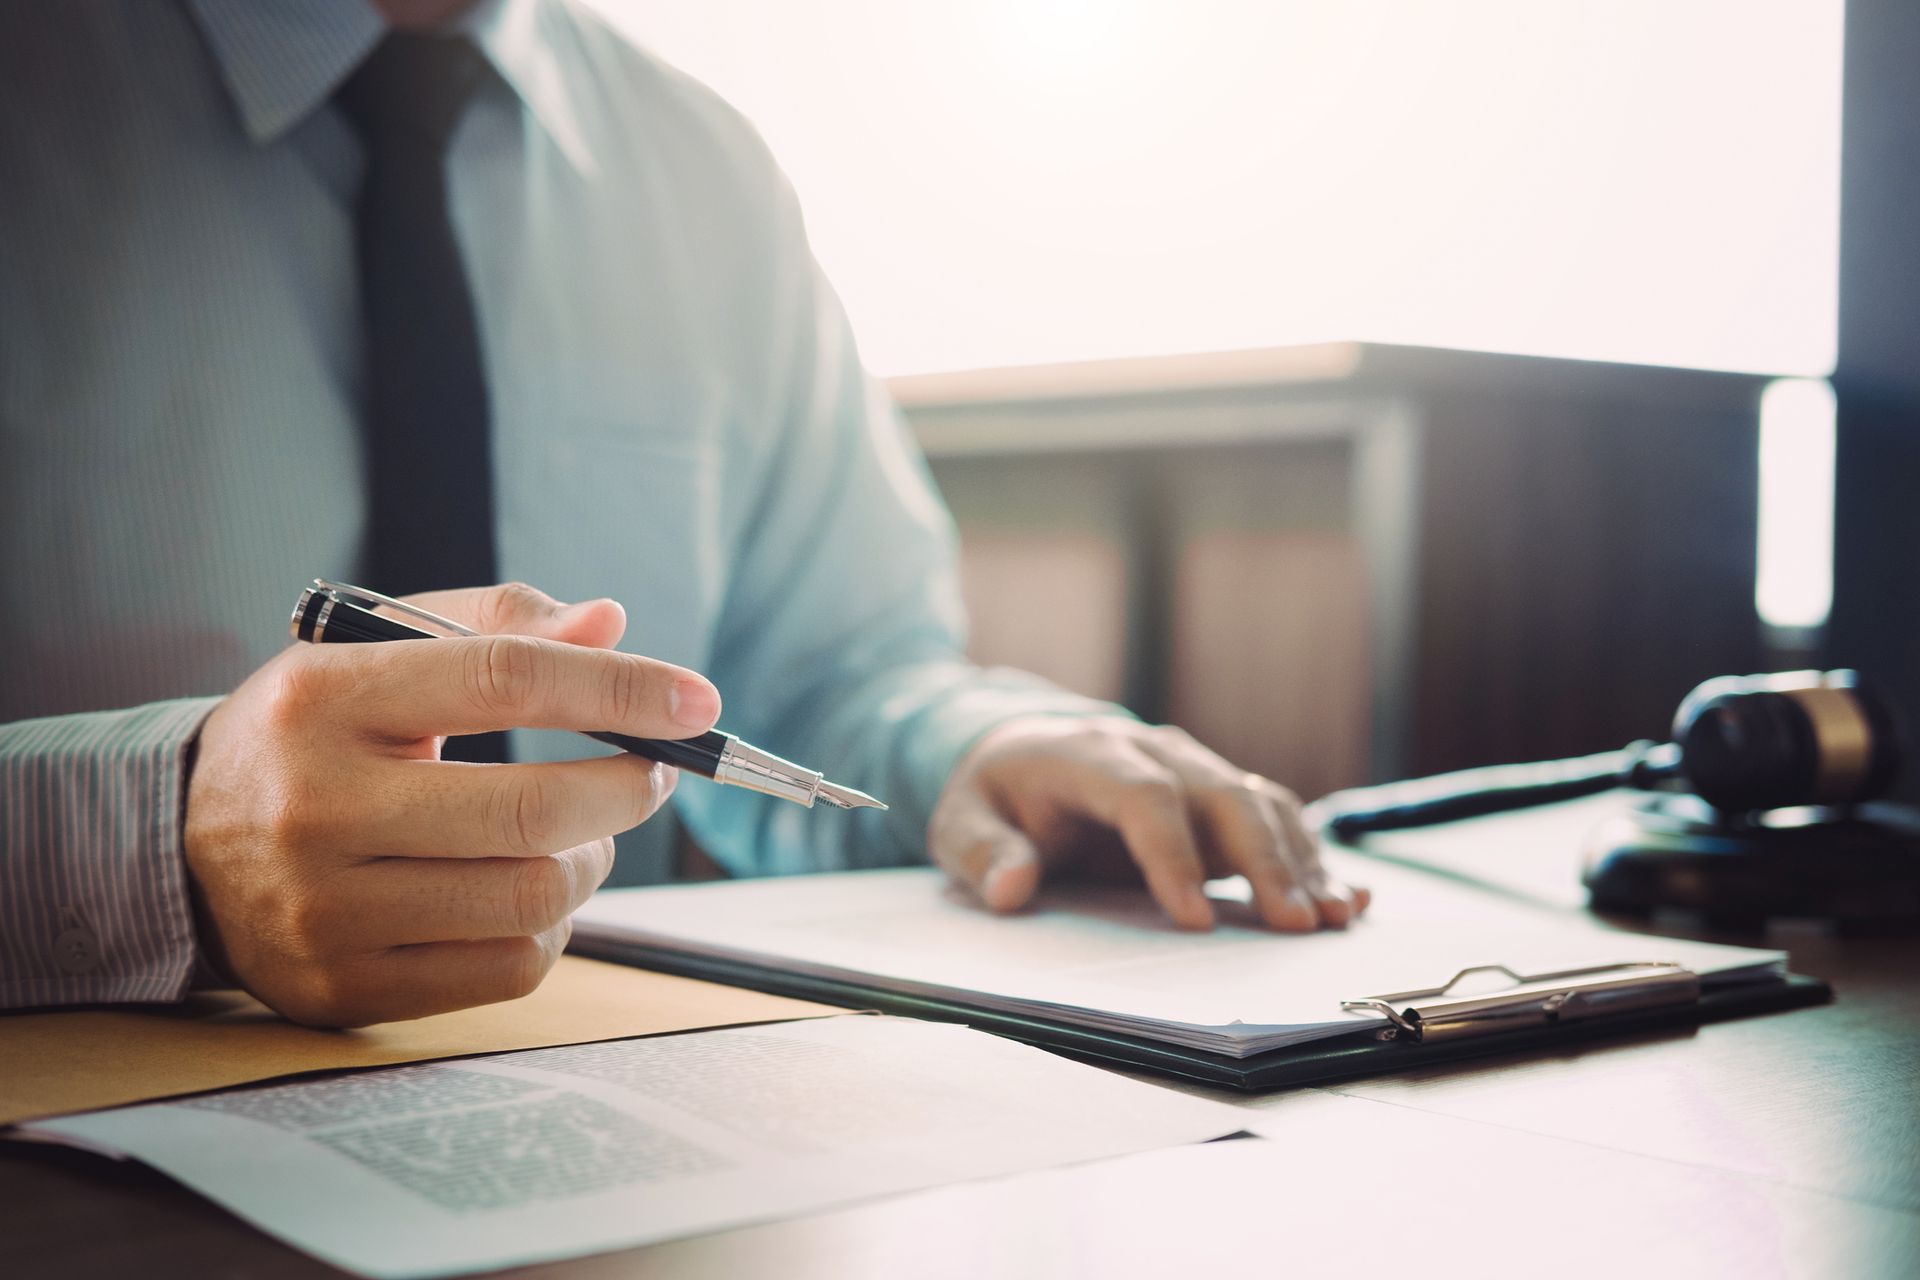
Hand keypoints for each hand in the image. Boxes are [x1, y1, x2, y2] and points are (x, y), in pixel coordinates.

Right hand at [183, 582, 721, 1026]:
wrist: (182, 844)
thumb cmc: (317, 734)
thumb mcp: (379, 652)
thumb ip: (497, 625)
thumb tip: (611, 624)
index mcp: (323, 699)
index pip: (504, 680)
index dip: (620, 689)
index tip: (698, 702)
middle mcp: (315, 808)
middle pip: (532, 811)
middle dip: (628, 788)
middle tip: (651, 771)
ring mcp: (324, 910)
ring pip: (532, 898)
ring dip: (592, 862)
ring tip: (580, 834)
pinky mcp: (343, 986)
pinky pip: (509, 969)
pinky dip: (550, 928)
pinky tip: (527, 891)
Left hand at [928, 716, 1368, 931]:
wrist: (1022, 748)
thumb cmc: (995, 793)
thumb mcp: (960, 820)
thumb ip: (981, 852)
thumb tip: (1010, 889)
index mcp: (1090, 755)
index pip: (1144, 797)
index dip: (1172, 856)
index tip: (1193, 921)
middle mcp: (1155, 753)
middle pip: (1224, 796)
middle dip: (1265, 861)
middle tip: (1296, 926)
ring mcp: (1194, 771)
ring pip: (1260, 805)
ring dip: (1300, 861)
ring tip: (1330, 920)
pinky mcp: (1216, 797)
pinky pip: (1273, 818)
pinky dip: (1311, 857)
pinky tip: (1349, 897)